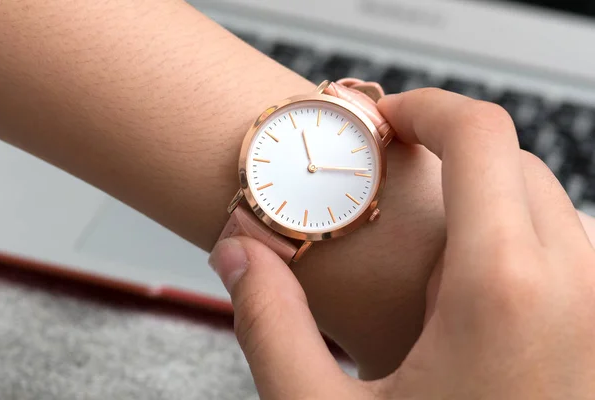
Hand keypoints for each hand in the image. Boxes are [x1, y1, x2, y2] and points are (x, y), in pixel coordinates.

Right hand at [209, 88, 594, 398]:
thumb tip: (237, 251)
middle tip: (390, 174)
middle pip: (512, 160)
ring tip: (424, 235)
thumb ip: (269, 325)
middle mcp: (574, 287)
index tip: (384, 120)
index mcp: (502, 289)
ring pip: (545, 203)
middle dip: (449, 149)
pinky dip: (514, 237)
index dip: (426, 105)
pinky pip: (564, 250)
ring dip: (484, 194)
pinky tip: (465, 286)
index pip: (481, 133)